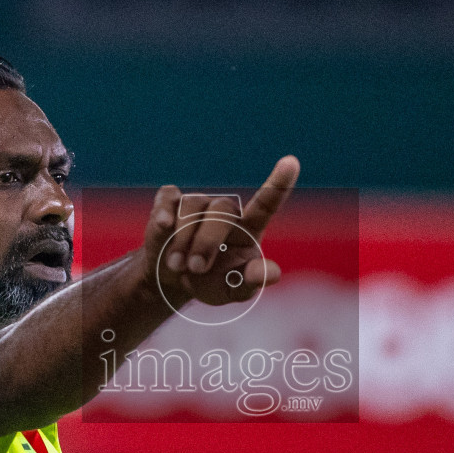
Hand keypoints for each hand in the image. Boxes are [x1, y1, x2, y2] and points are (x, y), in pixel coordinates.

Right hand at [141, 156, 298, 306]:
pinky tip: (162, 225)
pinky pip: (169, 197)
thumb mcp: (232, 290)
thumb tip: (271, 273)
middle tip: (196, 269)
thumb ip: (251, 282)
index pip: (267, 203)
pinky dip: (164, 211)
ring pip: (192, 206)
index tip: (291, 163)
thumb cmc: (211, 282)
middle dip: (206, 241)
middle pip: (220, 210)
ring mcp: (198, 203)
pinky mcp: (170, 202)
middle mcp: (225, 211)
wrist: (173, 281)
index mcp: (248, 228)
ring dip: (182, 239)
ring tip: (177, 266)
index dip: (278, 183)